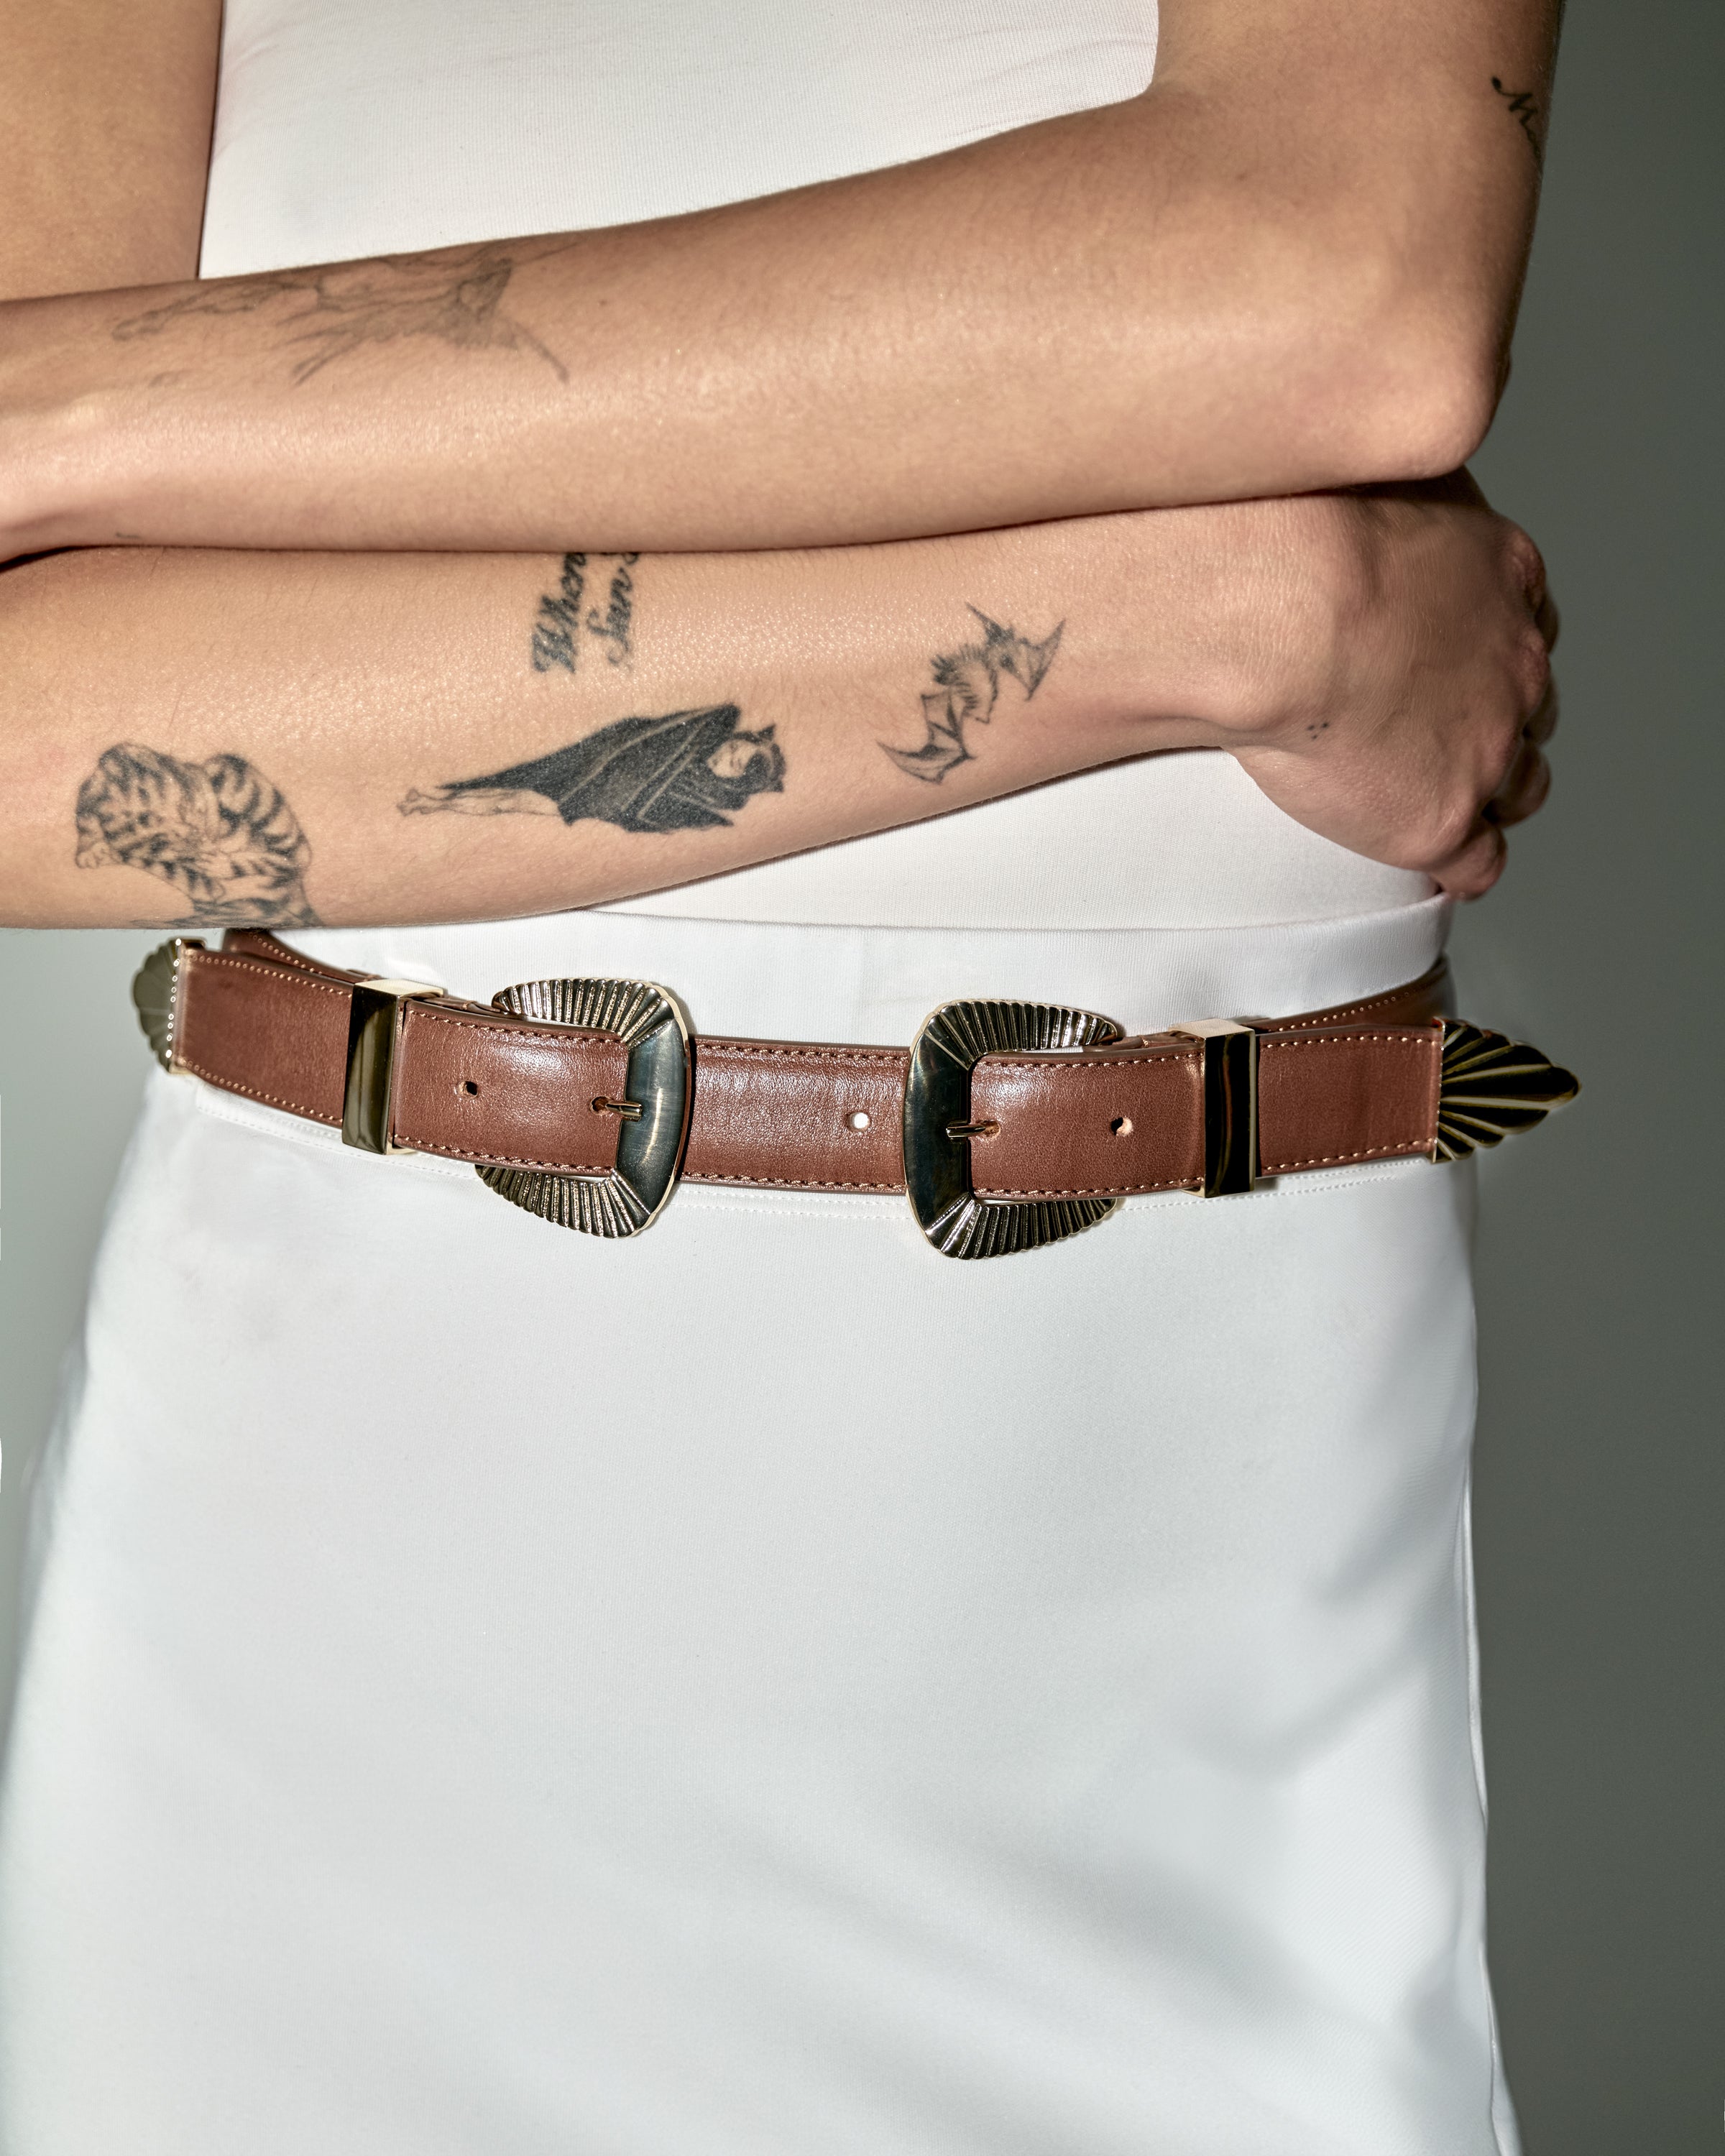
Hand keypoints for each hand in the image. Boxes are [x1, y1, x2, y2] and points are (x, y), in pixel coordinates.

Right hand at [1224, 474, 1556, 897]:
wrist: (1275, 606)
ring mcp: (1484, 744)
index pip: (1522, 623)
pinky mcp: (1437, 818)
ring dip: (1488, 793)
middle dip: (1495, 718)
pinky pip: (1478, 864)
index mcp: (1500, 574)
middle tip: (1441, 728)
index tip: (1456, 660)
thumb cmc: (1299, 530)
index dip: (1488, 649)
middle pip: (1530, 704)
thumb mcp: (1366, 469)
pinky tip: (1434, 864)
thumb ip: (1385, 493)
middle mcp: (1510, 661)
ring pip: (1521, 785)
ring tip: (1436, 796)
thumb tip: (1351, 483)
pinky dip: (1461, 866)